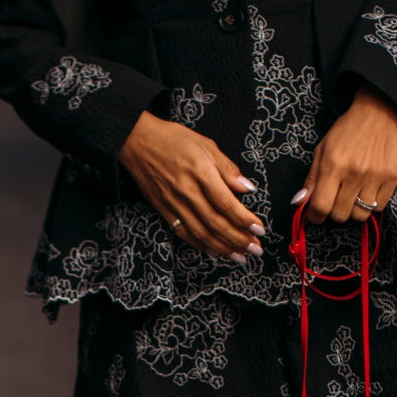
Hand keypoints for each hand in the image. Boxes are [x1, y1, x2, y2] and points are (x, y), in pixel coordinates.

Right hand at [117, 113, 265, 261]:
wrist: (137, 143)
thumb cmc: (172, 140)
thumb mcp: (206, 145)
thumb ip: (227, 168)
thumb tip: (247, 188)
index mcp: (200, 171)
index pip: (226, 203)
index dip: (244, 219)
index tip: (259, 229)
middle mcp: (187, 191)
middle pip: (216, 222)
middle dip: (238, 239)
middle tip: (255, 249)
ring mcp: (174, 203)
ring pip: (201, 233)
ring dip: (223, 248)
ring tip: (240, 256)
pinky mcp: (164, 210)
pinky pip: (184, 233)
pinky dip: (201, 245)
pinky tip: (215, 251)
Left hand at [294, 83, 396, 223]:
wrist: (380, 112)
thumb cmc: (348, 131)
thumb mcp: (323, 149)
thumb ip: (312, 178)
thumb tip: (300, 202)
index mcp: (333, 164)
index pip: (321, 206)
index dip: (315, 216)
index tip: (316, 214)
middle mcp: (354, 172)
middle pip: (340, 215)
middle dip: (334, 211)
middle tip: (336, 199)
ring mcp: (375, 176)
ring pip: (360, 215)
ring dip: (354, 209)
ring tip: (353, 194)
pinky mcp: (392, 177)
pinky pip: (379, 207)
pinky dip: (372, 204)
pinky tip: (368, 189)